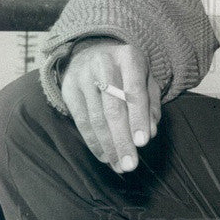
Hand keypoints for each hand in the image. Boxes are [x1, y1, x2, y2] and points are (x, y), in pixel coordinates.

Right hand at [60, 38, 160, 172]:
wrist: (92, 53)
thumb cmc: (127, 72)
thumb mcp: (145, 80)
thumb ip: (151, 105)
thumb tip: (151, 132)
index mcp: (128, 57)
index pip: (134, 91)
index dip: (138, 118)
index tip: (143, 143)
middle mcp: (103, 63)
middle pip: (112, 108)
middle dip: (122, 139)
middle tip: (130, 165)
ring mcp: (82, 76)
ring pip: (96, 118)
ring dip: (108, 146)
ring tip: (119, 166)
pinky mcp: (68, 90)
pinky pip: (82, 122)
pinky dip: (94, 142)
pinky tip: (105, 156)